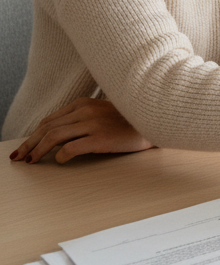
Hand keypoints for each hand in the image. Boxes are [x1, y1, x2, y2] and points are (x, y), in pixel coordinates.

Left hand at [10, 99, 153, 164]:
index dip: (34, 134)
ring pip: (53, 137)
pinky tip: (58, 161)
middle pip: (47, 128)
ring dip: (38, 150)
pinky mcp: (100, 138)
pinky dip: (60, 156)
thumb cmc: (130, 120)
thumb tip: (60, 134)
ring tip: (31, 161)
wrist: (155, 121)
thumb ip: (84, 118)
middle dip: (29, 143)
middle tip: (19, 157)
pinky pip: (70, 148)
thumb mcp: (104, 112)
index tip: (26, 146)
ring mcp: (92, 124)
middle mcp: (85, 111)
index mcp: (84, 103)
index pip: (50, 120)